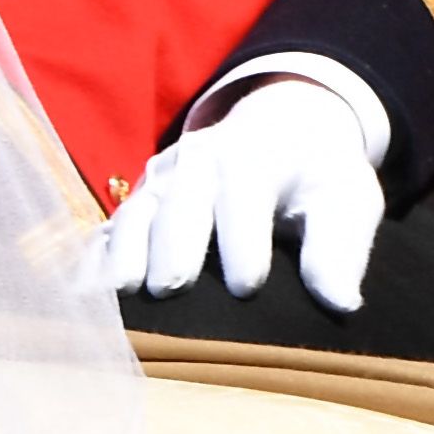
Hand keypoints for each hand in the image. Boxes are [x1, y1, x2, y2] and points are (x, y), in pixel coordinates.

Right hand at [106, 77, 384, 312]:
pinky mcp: (138, 200)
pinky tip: (86, 293)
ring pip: (137, 213)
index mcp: (253, 156)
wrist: (281, 129)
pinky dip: (95, 257)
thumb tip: (342, 304)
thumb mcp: (347, 201)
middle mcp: (198, 160)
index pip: (245, 197)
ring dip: (126, 251)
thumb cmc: (316, 176)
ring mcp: (160, 179)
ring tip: (122, 292)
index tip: (246, 289)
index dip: (245, 242)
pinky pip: (110, 227)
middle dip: (174, 245)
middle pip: (180, 203)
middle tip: (169, 290)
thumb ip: (340, 250)